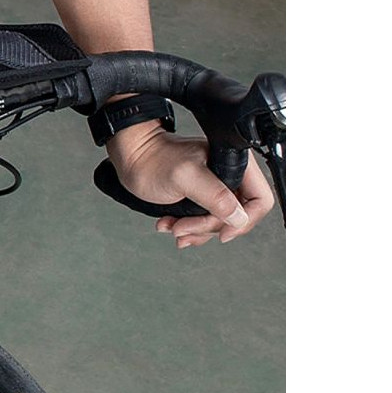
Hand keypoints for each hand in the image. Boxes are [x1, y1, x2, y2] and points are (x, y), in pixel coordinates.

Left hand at [108, 123, 274, 250]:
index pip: (260, 200)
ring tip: (172, 225)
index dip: (245, 220)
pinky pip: (204, 223)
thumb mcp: (186, 177)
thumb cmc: (153, 159)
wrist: (131, 160)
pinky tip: (170, 224)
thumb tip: (239, 217)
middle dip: (208, 227)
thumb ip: (215, 196)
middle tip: (183, 226)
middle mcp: (229, 176)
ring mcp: (215, 189)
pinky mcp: (201, 199)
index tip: (223, 232)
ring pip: (219, 224)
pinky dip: (187, 229)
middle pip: (237, 217)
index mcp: (235, 164)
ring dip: (195, 231)